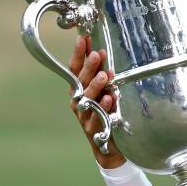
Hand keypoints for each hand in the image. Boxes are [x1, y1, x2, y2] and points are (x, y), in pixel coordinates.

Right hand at [68, 35, 125, 168]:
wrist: (110, 146)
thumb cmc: (107, 113)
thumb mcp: (105, 90)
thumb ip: (102, 73)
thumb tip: (102, 51)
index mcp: (79, 89)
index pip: (75, 69)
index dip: (78, 54)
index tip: (83, 38)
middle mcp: (79, 101)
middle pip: (81, 81)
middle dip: (89, 67)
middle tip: (97, 54)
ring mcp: (85, 116)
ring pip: (87, 99)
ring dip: (96, 86)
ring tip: (105, 75)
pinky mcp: (95, 129)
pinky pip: (98, 117)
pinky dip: (104, 107)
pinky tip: (111, 98)